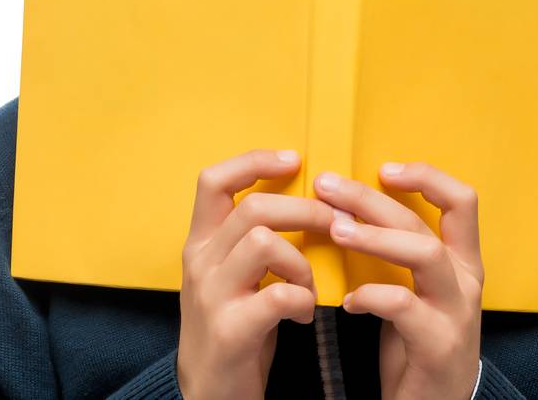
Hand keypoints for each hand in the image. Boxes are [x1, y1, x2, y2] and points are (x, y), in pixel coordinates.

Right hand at [177, 148, 334, 399]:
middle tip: (338, 225)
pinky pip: (278, 295)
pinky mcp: (230, 330)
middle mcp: (200, 261)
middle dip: (306, 210)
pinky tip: (303, 314)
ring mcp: (211, 295)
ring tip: (309, 286)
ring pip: (263, 242)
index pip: (213, 180)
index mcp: (200, 242)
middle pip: (253, 207)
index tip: (295, 161)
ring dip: (301, 260)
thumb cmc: (233, 326)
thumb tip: (308, 201)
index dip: (254, 161)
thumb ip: (251, 239)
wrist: (208, 395)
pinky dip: (302, 300)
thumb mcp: (231, 275)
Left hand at [314, 163, 483, 399]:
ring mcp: (457, 312)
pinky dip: (370, 297)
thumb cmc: (418, 343)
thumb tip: (348, 208)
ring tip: (335, 231)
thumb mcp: (417, 290)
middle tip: (327, 188)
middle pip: (424, 221)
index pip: (462, 200)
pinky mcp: (439, 345)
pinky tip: (346, 302)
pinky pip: (404, 306)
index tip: (383, 168)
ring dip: (374, 237)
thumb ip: (398, 253)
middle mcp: (467, 281)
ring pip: (424, 253)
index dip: (426, 176)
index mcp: (463, 261)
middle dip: (371, 199)